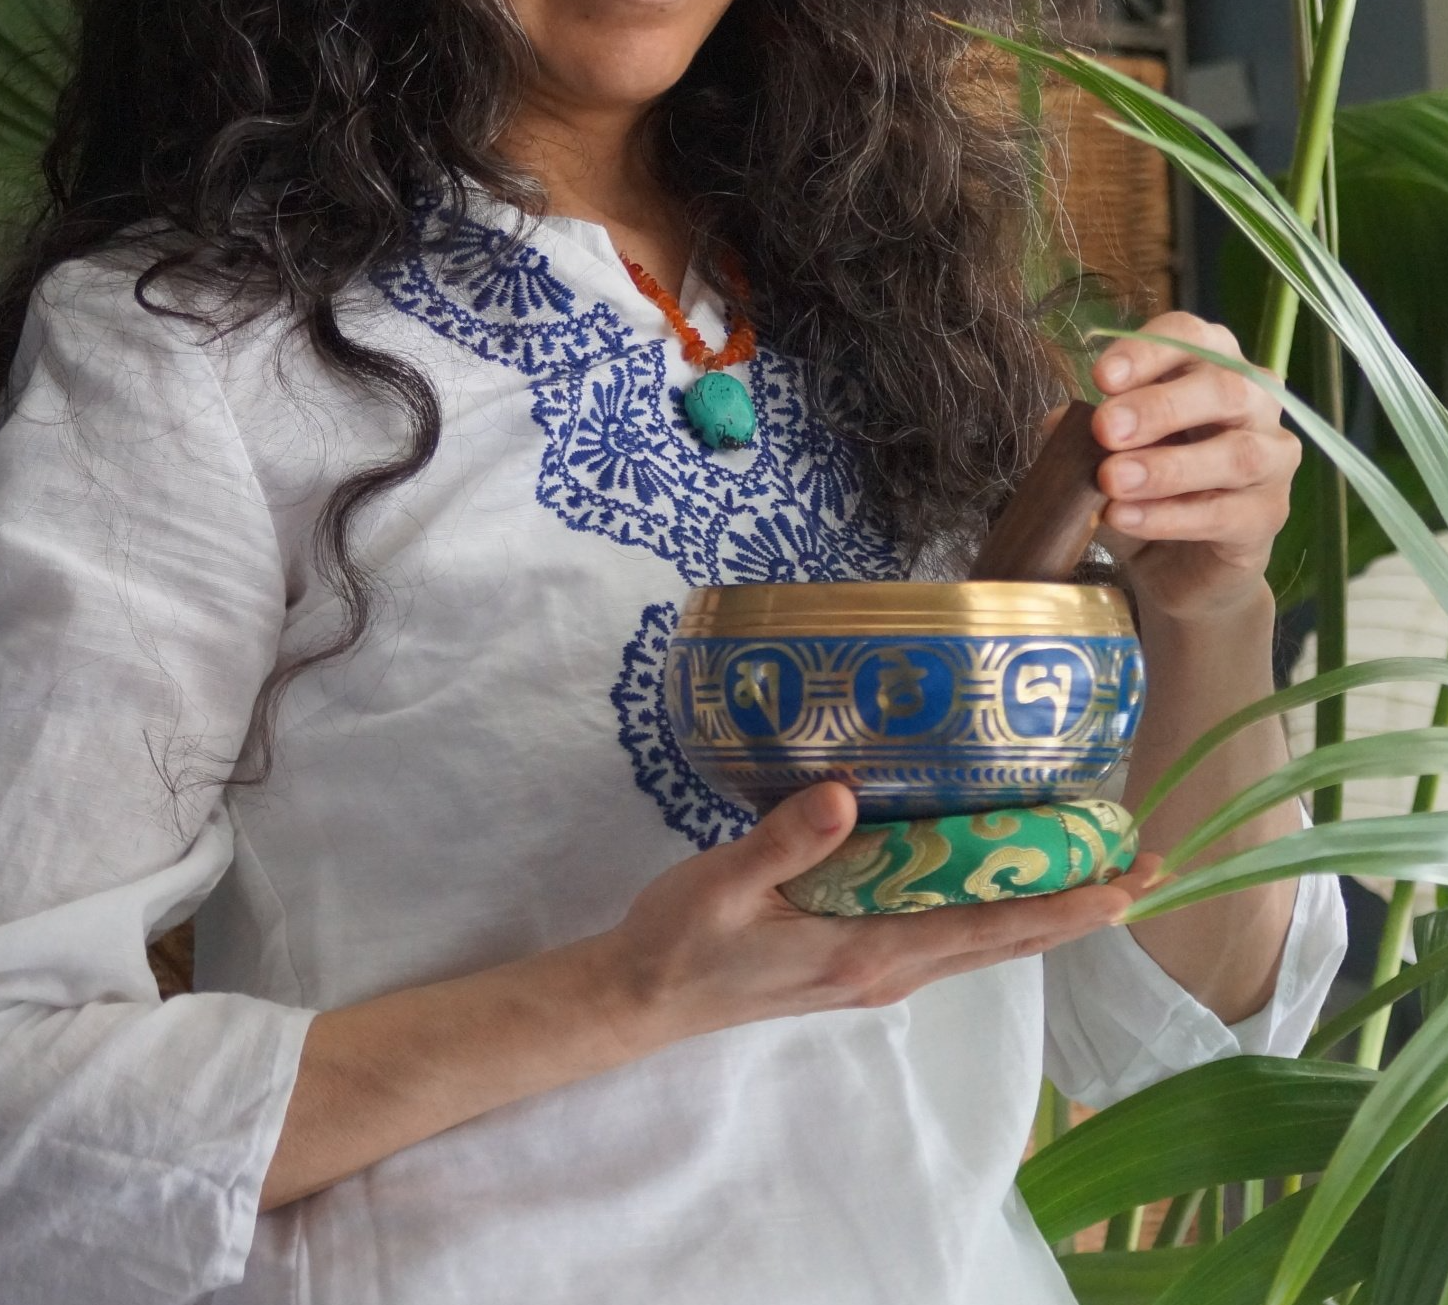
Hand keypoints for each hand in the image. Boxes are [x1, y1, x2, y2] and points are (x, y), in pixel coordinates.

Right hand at [596, 781, 1160, 1052]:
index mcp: (867, 949)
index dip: (1060, 906)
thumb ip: (782, 841)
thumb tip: (842, 794)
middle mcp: (889, 968)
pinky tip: (1004, 881)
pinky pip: (950, 935)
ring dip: (1048, 910)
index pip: (987, 928)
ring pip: (984, 940)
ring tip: (1100, 873)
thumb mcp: (724, 884)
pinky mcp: (858, 960)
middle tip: (1147, 866)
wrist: (643, 996)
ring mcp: (877, 970)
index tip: (1125, 883)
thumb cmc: (682, 939)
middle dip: (1081, 906)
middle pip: (1007, 939)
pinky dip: (998, 911)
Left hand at [1067, 311, 1301, 633]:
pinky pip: (1227, 512)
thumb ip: (1084, 431)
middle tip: (1105, 429)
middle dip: (1159, 407)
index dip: (1147, 351)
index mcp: (1210, 364)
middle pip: (1222, 388)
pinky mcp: (1269, 514)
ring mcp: (1272, 457)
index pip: (1190, 337)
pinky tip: (1125, 518)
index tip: (1100, 377)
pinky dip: (1171, 517)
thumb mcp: (1103, 449)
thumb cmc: (1144, 483)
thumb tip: (1057, 423)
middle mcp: (1253, 401)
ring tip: (1111, 480)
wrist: (1176, 561)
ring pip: (1236, 453)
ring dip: (1167, 467)